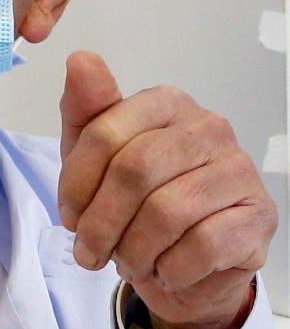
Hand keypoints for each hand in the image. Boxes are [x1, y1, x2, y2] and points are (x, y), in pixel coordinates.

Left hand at [58, 51, 275, 328]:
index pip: (104, 134)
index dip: (76, 184)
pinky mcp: (259, 215)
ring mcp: (239, 169)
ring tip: (129, 261)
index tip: (69, 217)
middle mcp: (209, 127)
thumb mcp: (94, 156)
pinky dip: (171, 268)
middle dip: (101, 223)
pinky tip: (166, 269)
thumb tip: (80, 59)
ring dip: (134, 251)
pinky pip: (203, 245)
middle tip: (90, 252)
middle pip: (134, 172)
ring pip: (167, 213)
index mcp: (166, 103)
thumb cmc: (134, 200)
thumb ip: (84, 110)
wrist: (184, 261)